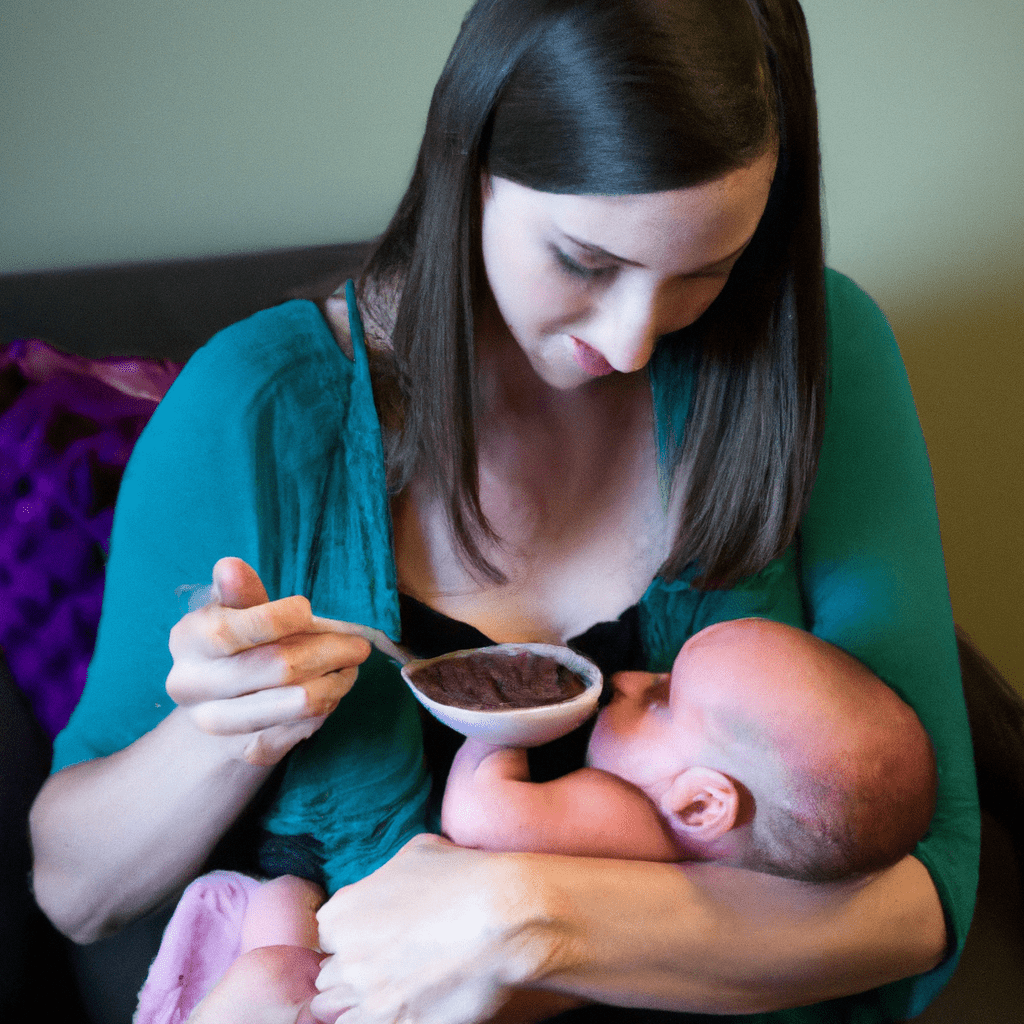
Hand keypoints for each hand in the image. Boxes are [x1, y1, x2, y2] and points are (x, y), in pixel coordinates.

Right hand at [166, 557, 371, 765]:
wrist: (215, 705)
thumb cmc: (234, 644)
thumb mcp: (233, 610)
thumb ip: (239, 592)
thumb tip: (230, 566)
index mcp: (187, 642)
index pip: (230, 631)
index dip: (277, 618)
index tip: (308, 609)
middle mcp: (193, 686)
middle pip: (277, 669)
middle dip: (330, 651)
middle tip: (359, 644)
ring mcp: (218, 724)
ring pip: (299, 703)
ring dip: (337, 681)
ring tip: (350, 666)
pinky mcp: (247, 750)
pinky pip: (303, 728)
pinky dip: (327, 706)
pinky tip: (333, 689)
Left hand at [310, 835, 553, 1023]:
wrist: (503, 917)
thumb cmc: (462, 878)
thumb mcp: (415, 854)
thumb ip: (384, 875)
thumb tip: (388, 883)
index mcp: (342, 914)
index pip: (326, 935)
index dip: (351, 935)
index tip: (371, 935)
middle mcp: (348, 960)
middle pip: (331, 975)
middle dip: (353, 968)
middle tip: (386, 961)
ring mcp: (371, 999)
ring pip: (341, 1010)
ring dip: (361, 1000)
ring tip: (393, 986)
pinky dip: (380, 1019)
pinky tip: (404, 1004)